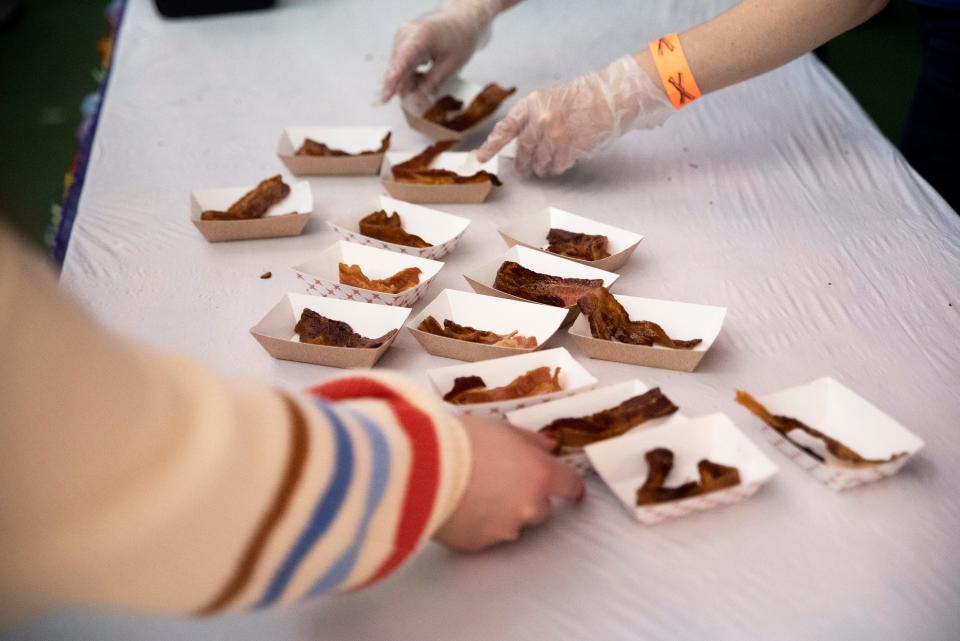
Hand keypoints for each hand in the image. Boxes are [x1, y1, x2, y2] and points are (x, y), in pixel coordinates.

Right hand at [380, 1, 501, 106]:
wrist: (463, 20)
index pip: (400, 64)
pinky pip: (401, 62)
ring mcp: (402, 36)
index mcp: (420, 37)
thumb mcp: (450, 66)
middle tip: (425, 97)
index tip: (384, 99)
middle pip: (397, 68)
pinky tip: (424, 70)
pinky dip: (411, 72)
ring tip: (430, 76)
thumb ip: (430, 86)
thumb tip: (416, 104)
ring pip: (398, 68)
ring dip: (410, 79)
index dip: (392, 83)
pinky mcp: (402, 40)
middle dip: (407, 86)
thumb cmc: (461, 38)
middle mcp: (406, 33)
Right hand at [434, 415, 583, 551]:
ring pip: (513, 524)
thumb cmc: (462, 439)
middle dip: (527, 498)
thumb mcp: (500, 428)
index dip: (568, 484)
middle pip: (541, 508)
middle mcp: (529, 507)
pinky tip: (458, 506)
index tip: (564, 485)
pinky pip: (485, 534)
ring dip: (502, 512)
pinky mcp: (478, 545)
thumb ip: (530, 441)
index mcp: (540, 475)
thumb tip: (549, 447)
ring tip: (472, 493)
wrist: (421, 468)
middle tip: (500, 481)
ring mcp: (504, 530)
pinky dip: (477, 524)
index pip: (571, 485)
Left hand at [477, 55, 672, 175]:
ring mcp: (556, 136)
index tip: (480, 159)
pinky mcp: (570, 149)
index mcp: (531, 105)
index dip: (491, 146)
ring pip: (540, 164)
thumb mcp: (548, 100)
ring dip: (543, 166)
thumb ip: (530, 120)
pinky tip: (566, 156)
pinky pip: (557, 167)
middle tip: (527, 167)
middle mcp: (540, 120)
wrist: (609, 97)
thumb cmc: (580, 99)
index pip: (505, 129)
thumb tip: (517, 144)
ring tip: (552, 157)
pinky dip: (559, 166)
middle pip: (523, 153)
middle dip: (524, 164)